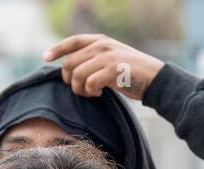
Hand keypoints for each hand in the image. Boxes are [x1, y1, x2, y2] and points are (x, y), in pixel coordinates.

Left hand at [44, 34, 163, 100]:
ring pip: (77, 73)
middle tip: (79, 90)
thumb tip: (74, 69)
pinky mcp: (112, 70)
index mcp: (100, 40)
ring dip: (79, 88)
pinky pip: (90, 83)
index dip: (57, 49)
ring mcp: (106, 57)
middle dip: (70, 79)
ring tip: (90, 93)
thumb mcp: (113, 60)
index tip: (46, 58)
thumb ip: (95, 59)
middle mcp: (101, 45)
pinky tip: (99, 93)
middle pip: (70, 62)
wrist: (157, 80)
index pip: (72, 42)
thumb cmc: (135, 74)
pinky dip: (91, 91)